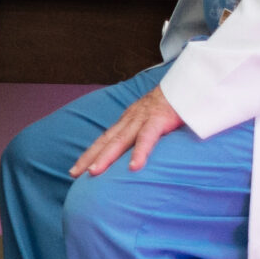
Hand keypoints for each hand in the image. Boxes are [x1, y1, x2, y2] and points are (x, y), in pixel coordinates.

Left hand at [69, 83, 184, 175]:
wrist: (186, 84)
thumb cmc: (171, 105)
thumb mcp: (152, 120)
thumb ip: (143, 134)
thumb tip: (136, 155)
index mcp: (127, 121)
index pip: (104, 139)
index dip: (90, 154)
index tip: (76, 170)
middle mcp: (130, 120)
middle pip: (105, 141)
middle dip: (88, 158)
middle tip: (73, 174)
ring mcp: (142, 119)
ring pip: (120, 140)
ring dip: (106, 157)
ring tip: (93, 172)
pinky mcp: (159, 119)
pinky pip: (147, 137)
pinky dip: (140, 152)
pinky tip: (134, 167)